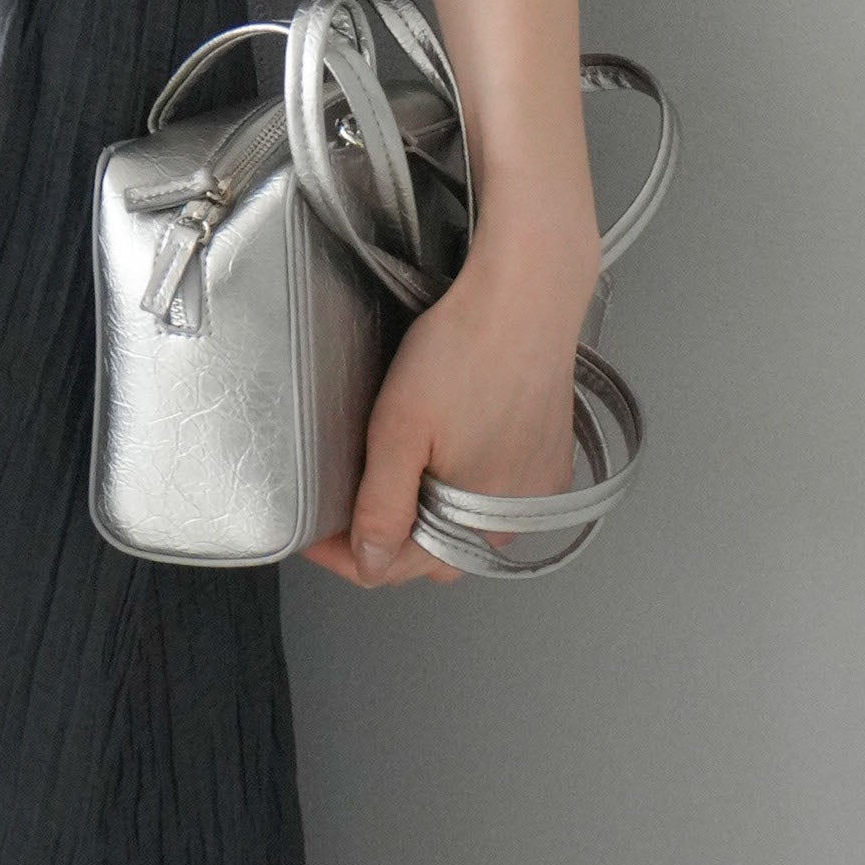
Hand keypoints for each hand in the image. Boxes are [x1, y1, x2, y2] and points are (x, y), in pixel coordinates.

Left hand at [302, 225, 596, 590]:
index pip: (393, 568)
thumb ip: (382, 505)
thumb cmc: (465, 351)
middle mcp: (512, 519)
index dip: (344, 553)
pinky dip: (468, 491)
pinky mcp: (552, 458)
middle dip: (386, 541)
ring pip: (469, 527)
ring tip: (392, 480)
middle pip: (434, 554)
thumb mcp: (400, 429)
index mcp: (472, 523)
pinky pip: (501, 497)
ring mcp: (538, 489)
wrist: (527, 296)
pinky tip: (448, 458)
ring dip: (429, 517)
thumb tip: (367, 562)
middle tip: (344, 505)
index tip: (312, 529)